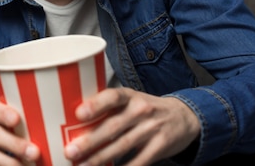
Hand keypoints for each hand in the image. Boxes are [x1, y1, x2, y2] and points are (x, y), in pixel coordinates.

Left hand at [64, 87, 200, 165]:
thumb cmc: (146, 108)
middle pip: (112, 127)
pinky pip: (139, 161)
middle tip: (70, 151)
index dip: (96, 105)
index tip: (79, 114)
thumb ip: (108, 108)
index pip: (112, 97)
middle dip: (90, 141)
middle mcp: (141, 110)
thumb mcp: (130, 100)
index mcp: (129, 95)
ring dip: (100, 158)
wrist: (183, 117)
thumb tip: (74, 122)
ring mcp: (152, 129)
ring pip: (122, 146)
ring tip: (83, 165)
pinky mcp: (160, 147)